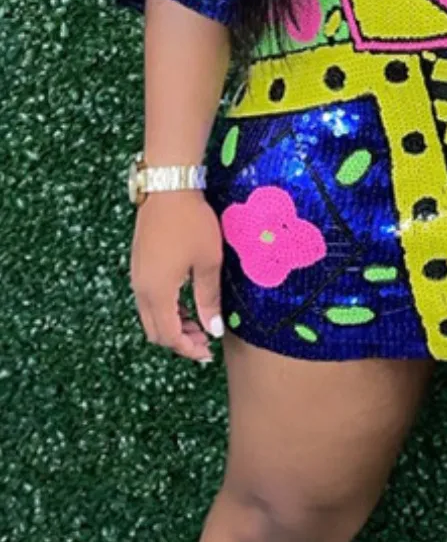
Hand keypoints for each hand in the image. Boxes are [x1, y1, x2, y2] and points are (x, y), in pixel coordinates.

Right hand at [130, 189, 225, 361]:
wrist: (168, 188)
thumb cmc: (192, 223)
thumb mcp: (208, 261)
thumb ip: (208, 298)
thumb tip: (213, 330)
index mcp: (157, 292)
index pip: (169, 335)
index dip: (188, 349)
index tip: (207, 353)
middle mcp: (141, 289)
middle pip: (155, 330)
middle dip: (179, 340)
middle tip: (205, 340)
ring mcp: (137, 277)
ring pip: (150, 316)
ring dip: (172, 324)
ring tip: (200, 322)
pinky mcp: (139, 265)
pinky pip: (148, 300)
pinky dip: (165, 309)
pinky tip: (186, 302)